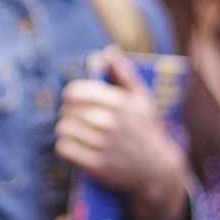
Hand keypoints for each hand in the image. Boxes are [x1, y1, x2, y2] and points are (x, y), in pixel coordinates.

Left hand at [56, 47, 188, 219]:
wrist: (156, 168)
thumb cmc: (145, 129)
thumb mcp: (141, 98)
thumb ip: (123, 73)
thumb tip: (108, 51)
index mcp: (119, 103)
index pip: (76, 91)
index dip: (70, 93)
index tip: (74, 98)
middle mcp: (110, 123)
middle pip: (68, 109)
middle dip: (68, 111)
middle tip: (74, 115)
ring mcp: (103, 145)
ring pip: (64, 128)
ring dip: (65, 128)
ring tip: (73, 129)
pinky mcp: (96, 165)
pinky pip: (64, 148)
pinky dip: (64, 146)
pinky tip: (73, 144)